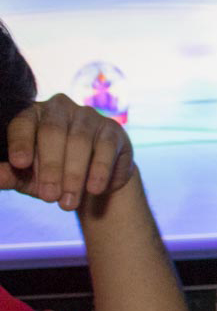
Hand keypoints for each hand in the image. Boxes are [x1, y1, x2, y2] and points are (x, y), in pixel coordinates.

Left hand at [2, 94, 134, 210]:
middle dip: (50, 167)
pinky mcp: (112, 130)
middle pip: (53, 132)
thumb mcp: (29, 178)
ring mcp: (88, 116)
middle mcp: (59, 109)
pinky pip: (105, 147)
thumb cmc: (54, 175)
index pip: (23, 124)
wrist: (94, 182)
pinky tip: (94, 189)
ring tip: (69, 202)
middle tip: (49, 197)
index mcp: (33, 115)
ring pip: (79, 141)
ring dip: (74, 174)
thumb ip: (11, 175)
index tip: (19, 164)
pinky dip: (100, 170)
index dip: (21, 143)